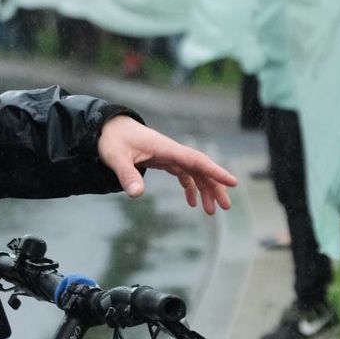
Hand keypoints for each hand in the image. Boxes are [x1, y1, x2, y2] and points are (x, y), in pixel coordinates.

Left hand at [97, 115, 237, 214]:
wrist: (106, 127)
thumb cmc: (111, 140)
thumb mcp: (115, 157)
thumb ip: (126, 174)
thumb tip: (136, 194)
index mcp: (165, 148)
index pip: (196, 159)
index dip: (215, 171)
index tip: (233, 182)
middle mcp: (171, 150)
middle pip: (200, 168)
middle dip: (215, 186)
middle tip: (225, 207)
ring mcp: (168, 155)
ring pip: (194, 172)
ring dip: (205, 189)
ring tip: (211, 211)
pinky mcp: (162, 159)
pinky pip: (183, 173)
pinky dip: (190, 187)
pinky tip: (192, 202)